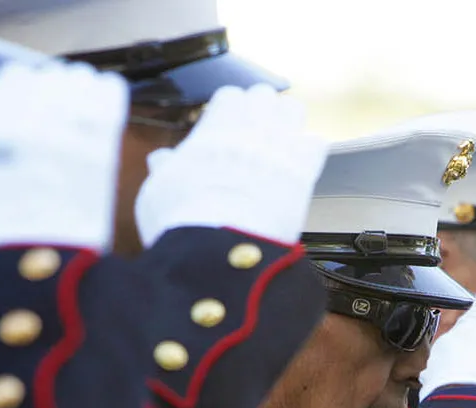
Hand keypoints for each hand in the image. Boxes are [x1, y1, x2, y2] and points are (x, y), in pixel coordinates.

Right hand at [0, 62, 128, 273]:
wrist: (28, 266)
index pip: (14, 78)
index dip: (24, 93)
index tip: (30, 109)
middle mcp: (25, 111)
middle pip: (48, 77)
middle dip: (53, 94)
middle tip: (58, 116)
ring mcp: (65, 124)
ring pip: (80, 80)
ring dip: (80, 93)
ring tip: (80, 114)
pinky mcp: (100, 142)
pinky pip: (109, 95)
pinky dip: (106, 97)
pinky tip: (103, 110)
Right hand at [134, 84, 328, 247]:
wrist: (221, 245)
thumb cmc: (184, 219)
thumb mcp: (159, 189)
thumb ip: (164, 169)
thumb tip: (161, 160)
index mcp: (214, 127)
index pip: (229, 95)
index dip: (228, 110)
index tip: (225, 124)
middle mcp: (250, 128)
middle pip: (264, 95)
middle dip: (261, 109)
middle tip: (255, 130)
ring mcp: (280, 146)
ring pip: (294, 109)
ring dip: (288, 121)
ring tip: (280, 140)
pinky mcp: (304, 170)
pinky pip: (316, 143)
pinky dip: (309, 151)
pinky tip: (299, 166)